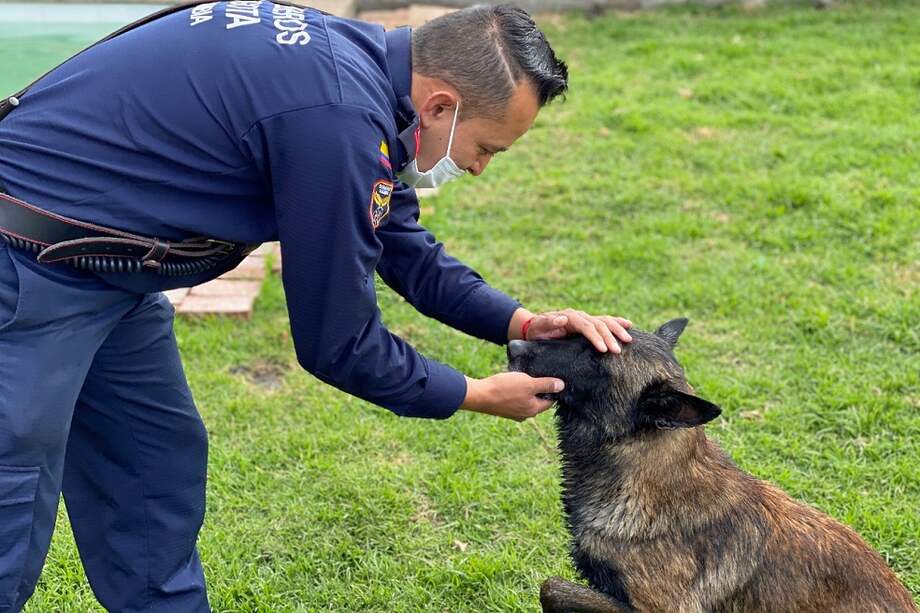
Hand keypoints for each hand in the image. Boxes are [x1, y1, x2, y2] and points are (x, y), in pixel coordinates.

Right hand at [460, 372, 563, 420]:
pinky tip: (510, 382)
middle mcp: (524, 415)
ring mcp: (512, 412)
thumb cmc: (504, 389)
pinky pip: (514, 399)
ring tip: (522, 377)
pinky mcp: (502, 408)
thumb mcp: (529, 383)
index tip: (552, 379)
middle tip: (536, 375)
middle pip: (537, 401)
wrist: (479, 395)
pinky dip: (515, 391)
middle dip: (538, 389)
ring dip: (525, 389)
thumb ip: (546, 385)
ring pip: (525, 400)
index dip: (552, 389)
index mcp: (533, 410)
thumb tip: (561, 386)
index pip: (550, 401)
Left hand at [515, 308, 632, 352]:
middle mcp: (580, 315)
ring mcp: (585, 318)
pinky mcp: (588, 323)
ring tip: (628, 339)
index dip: (596, 337)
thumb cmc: (537, 329)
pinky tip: (629, 325)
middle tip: (618, 350)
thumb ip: (549, 323)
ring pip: (605, 321)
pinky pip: (605, 321)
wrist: (534, 326)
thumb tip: (562, 319)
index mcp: (570, 317)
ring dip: (617, 330)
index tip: (603, 349)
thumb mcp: (539, 326)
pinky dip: (617, 322)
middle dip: (610, 337)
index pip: (586, 326)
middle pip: (598, 324)